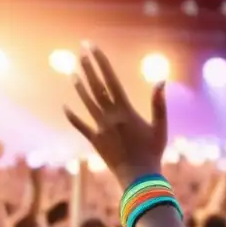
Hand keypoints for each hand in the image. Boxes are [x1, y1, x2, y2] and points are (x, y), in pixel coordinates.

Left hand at [64, 44, 166, 187]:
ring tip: (72, 72)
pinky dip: (72, 116)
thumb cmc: (153, 152)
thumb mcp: (161, 127)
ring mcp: (100, 129)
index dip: (101, 62)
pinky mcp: (95, 141)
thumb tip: (161, 81)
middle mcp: (110, 117)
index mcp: (125, 111)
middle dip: (87, 67)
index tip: (93, 47)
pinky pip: (80, 126)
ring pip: (86, 103)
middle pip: (95, 87)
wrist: (139, 178)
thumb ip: (159, 104)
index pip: (110, 80)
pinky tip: (64, 106)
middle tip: (80, 50)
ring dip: (79, 86)